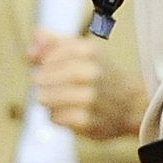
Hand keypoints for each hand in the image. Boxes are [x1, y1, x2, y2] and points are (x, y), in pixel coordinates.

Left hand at [29, 29, 146, 140]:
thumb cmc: (98, 74)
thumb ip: (50, 41)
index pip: (48, 54)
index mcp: (88, 51)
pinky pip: (56, 117)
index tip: (44, 65)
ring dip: (45, 98)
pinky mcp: (89, 122)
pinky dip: (54, 115)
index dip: (41, 61)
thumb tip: (30, 50)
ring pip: (46, 98)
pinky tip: (63, 111)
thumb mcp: (80, 49)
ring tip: (52, 97)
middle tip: (43, 83)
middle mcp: (91, 73)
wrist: (132, 104)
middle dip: (39, 81)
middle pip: (42, 77)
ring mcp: (91, 98)